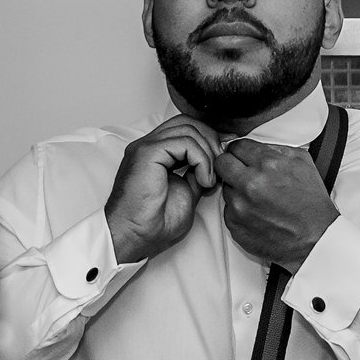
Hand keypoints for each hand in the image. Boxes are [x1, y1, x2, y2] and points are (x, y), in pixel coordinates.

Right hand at [105, 114, 219, 264]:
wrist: (134, 237)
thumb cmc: (152, 224)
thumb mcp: (186, 194)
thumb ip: (196, 175)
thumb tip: (214, 166)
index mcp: (154, 153)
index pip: (184, 128)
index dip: (208, 137)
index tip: (224, 154)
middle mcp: (148, 146)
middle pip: (187, 122)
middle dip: (211, 140)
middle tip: (220, 165)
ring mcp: (146, 147)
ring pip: (188, 130)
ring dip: (208, 153)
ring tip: (209, 179)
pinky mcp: (147, 153)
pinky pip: (184, 143)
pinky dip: (201, 159)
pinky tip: (203, 180)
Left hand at [217, 137, 338, 270]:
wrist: (316, 238)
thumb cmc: (312, 203)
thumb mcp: (302, 163)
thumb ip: (276, 149)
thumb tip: (256, 146)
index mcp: (267, 164)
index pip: (236, 146)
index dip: (240, 151)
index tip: (243, 157)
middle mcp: (250, 184)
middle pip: (221, 163)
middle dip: (230, 165)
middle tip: (240, 172)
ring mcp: (240, 207)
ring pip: (225, 188)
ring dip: (237, 190)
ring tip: (257, 198)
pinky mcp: (235, 225)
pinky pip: (228, 211)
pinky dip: (239, 211)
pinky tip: (257, 214)